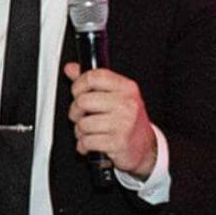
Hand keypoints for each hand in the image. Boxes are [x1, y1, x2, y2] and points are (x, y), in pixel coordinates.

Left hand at [64, 63, 156, 178]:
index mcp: (126, 88)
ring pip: (82, 123)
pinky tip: (91, 143)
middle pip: (83, 100)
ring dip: (80, 131)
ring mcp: (123, 124)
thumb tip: (70, 68)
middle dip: (75, 111)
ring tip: (89, 131)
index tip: (76, 92)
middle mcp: (127, 104)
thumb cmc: (127, 119)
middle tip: (80, 116)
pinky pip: (87, 141)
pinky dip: (84, 145)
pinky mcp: (118, 143)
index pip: (94, 77)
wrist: (145, 146)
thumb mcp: (115, 95)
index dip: (78, 85)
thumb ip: (92, 81)